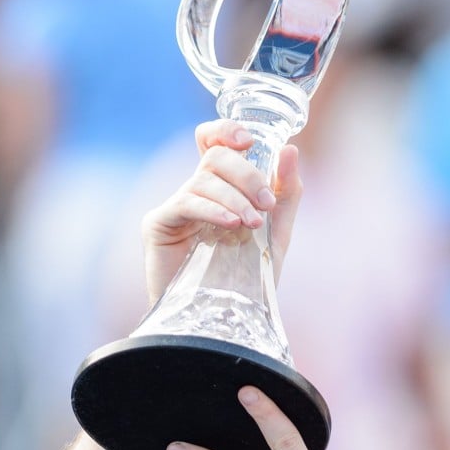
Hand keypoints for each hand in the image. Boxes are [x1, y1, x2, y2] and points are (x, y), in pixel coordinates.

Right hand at [140, 119, 302, 303]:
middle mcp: (195, 191)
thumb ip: (286, 192)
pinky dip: (213, 209)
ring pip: (203, 179)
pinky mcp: (158, 224)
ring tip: (253, 223)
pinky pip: (186, 202)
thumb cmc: (248, 278)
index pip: (213, 141)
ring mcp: (174, 206)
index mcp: (221, 187)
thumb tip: (290, 149)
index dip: (226, 131)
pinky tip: (231, 224)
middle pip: (215, 157)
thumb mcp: (277, 232)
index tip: (250, 141)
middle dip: (247, 175)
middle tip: (266, 203)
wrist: (223, 319)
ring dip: (235, 198)